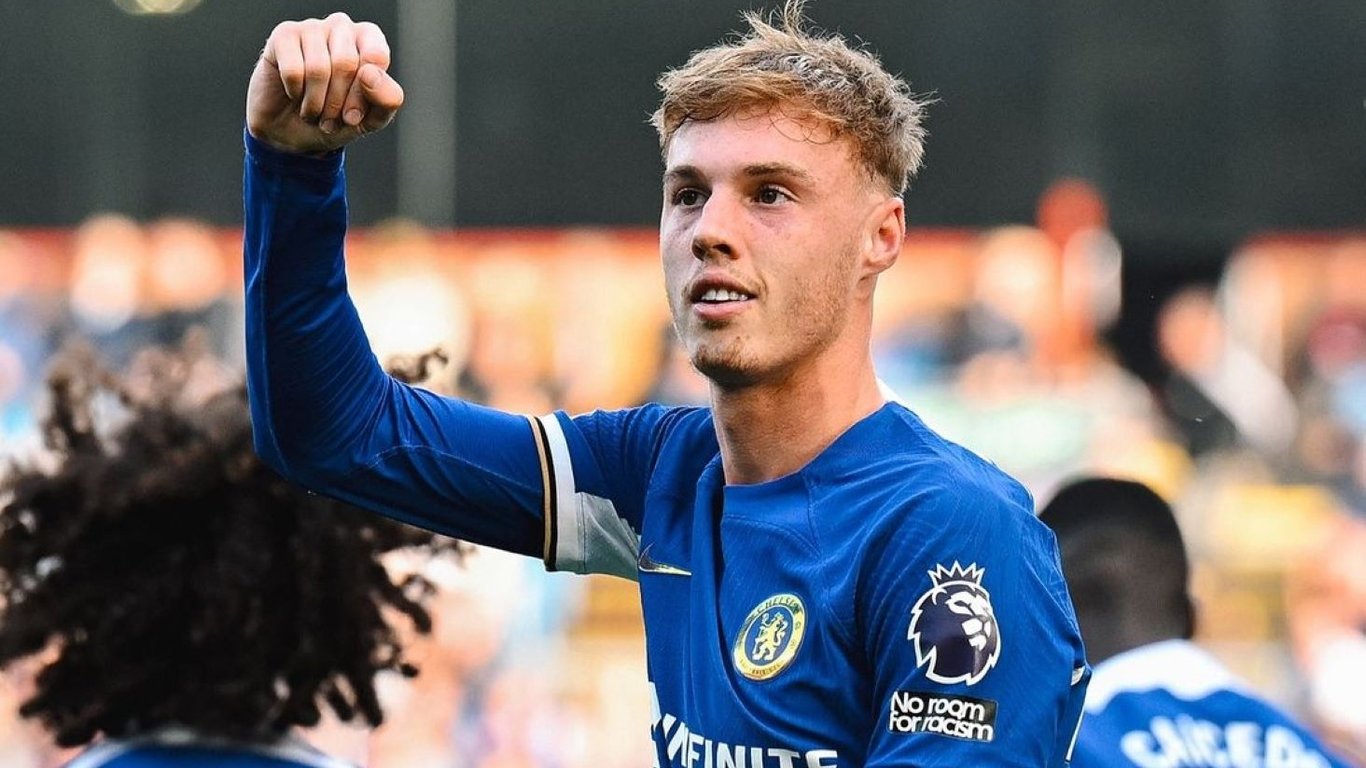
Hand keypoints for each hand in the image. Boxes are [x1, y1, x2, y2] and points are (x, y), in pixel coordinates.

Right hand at [246, 13, 404, 154]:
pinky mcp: (283, 36)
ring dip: (315, 103)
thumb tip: (370, 75)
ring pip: (318, 68)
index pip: (375, 57)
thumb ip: (387, 100)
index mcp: (370, 40)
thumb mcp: (370, 119)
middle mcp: (342, 27)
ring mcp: (312, 28)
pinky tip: (295, 94)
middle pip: (346, 63)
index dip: (363, 94)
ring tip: (314, 112)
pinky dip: (295, 93)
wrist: (293, 133)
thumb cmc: (336, 119)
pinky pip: (293, 70)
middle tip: (330, 118)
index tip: (353, 116)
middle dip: (337, 102)